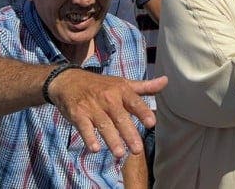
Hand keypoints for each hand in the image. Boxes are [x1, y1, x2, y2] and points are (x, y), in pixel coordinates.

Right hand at [49, 70, 167, 157]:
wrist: (68, 80)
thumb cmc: (100, 85)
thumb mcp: (123, 83)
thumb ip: (144, 87)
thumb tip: (166, 81)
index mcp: (121, 90)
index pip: (134, 102)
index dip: (143, 112)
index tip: (151, 123)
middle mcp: (108, 98)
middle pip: (120, 117)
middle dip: (129, 133)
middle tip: (137, 149)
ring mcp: (92, 106)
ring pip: (104, 125)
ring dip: (112, 139)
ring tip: (119, 153)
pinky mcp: (78, 114)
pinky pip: (84, 127)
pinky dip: (89, 137)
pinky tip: (95, 148)